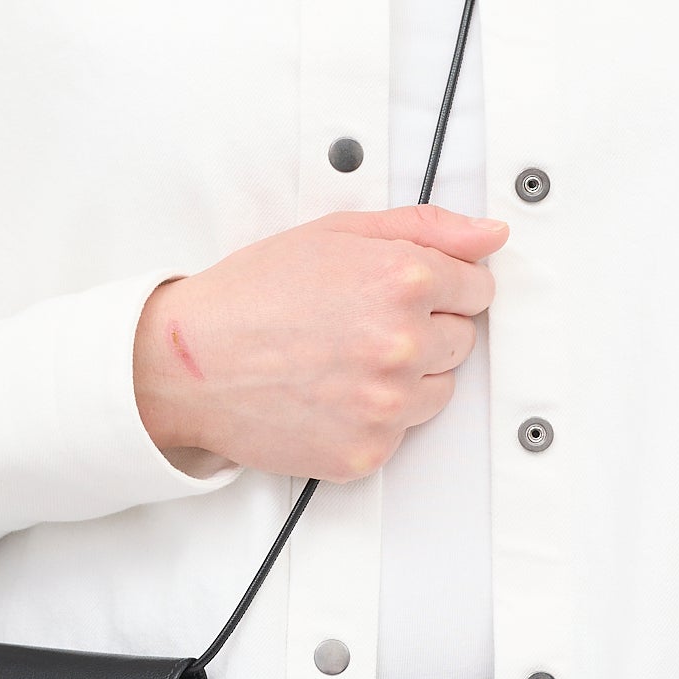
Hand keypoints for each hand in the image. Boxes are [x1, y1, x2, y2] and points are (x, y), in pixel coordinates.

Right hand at [133, 205, 508, 480]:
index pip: (477, 288)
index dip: (440, 286)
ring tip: (344, 358)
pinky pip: (403, 431)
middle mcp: (402, 345)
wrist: (189, 364)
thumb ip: (426, 229)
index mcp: (402, 281)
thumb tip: (489, 236)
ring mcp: (387, 404)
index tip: (403, 291)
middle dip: (424, 329)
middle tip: (359, 323)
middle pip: (463, 340)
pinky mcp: (370, 449)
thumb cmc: (253, 296)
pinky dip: (376, 416)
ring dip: (407, 375)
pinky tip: (332, 392)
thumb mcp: (337, 234)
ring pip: (440, 389)